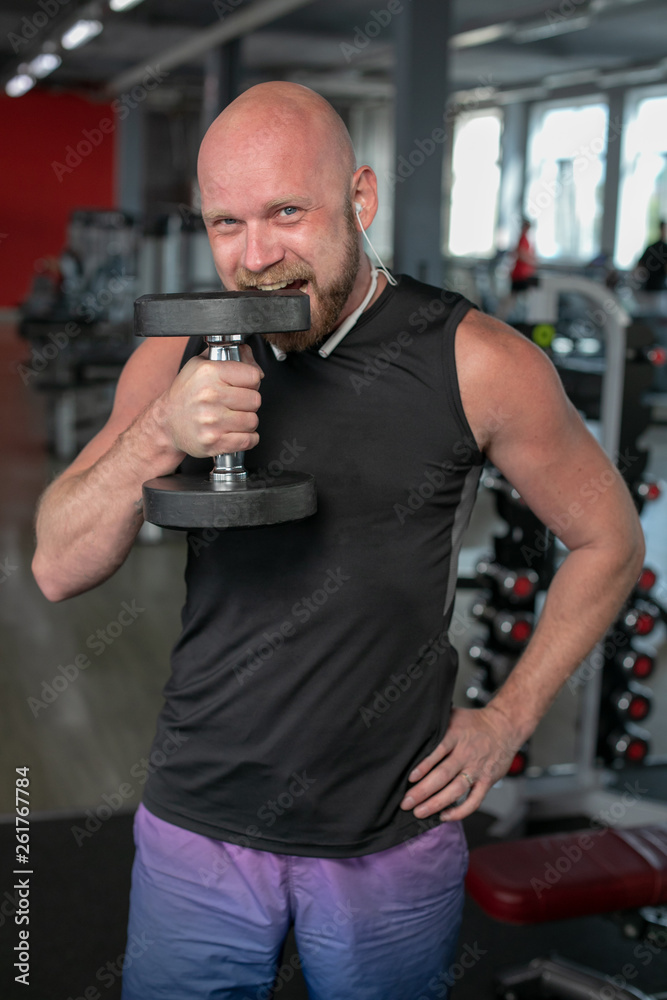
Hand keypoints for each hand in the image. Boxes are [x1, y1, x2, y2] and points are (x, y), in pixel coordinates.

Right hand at [156, 344, 263, 458]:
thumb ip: (231, 358)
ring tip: (232, 419)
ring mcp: (212, 421)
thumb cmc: (186, 394)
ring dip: (246, 422)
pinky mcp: (214, 442)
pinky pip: (248, 440)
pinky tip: (234, 433)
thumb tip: (256, 366)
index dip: (251, 382)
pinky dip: (247, 439)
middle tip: (234, 404)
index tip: (242, 386)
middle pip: (255, 400)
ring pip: (253, 421)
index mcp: (209, 373)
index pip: (253, 376)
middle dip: (248, 403)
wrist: (166, 423)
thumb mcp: (201, 365)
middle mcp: (210, 395)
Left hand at [399, 705, 524, 821]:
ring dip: (436, 803)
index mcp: (456, 735)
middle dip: (423, 791)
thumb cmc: (474, 722)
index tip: (410, 778)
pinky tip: (444, 816)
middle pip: (443, 774)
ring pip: (455, 789)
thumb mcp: (453, 715)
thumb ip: (436, 724)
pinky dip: (460, 811)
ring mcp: (477, 769)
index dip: (424, 765)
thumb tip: (411, 729)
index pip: (438, 750)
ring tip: (419, 812)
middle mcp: (466, 753)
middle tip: (406, 802)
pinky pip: (474, 801)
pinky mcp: (487, 781)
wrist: (504, 727)